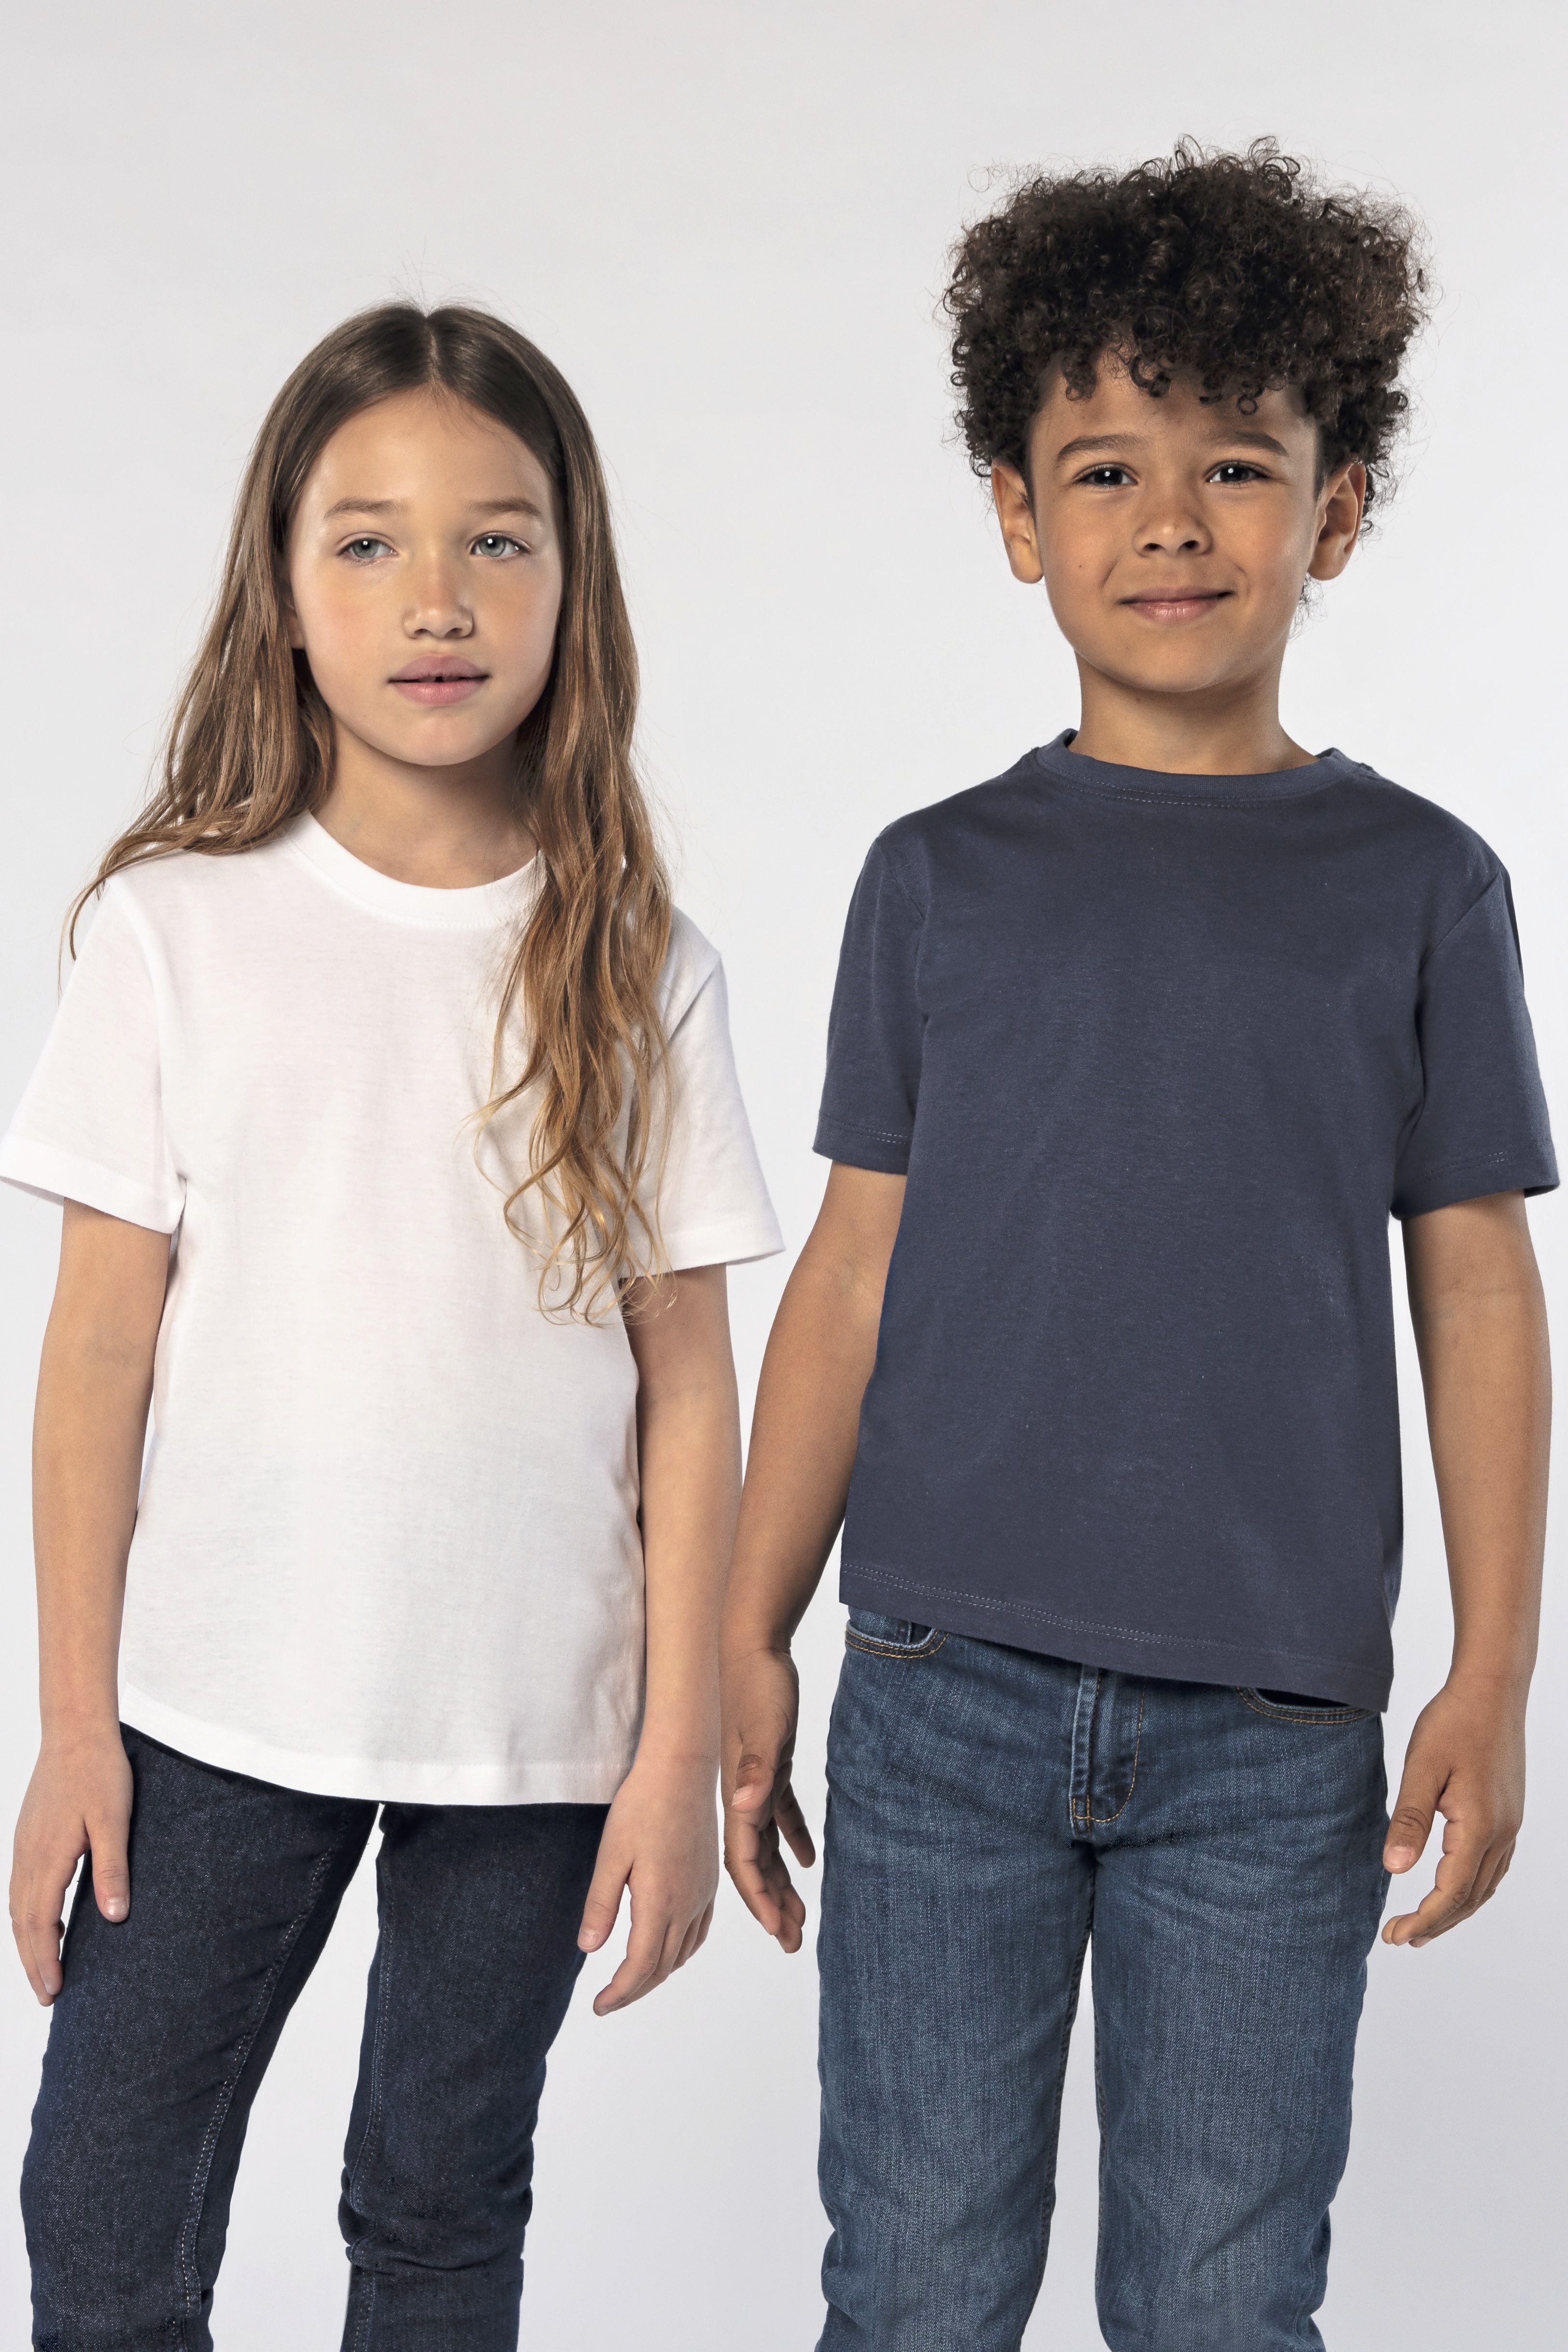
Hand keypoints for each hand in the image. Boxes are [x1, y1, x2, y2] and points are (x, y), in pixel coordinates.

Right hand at [10, 1726, 132, 2003]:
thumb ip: (112, 1868)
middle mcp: (27, 1856)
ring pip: (17, 1907)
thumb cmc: (100, 1772)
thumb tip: (114, 1917)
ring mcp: (23, 1846)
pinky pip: (21, 1887)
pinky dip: (28, 1914)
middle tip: (47, 1996)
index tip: (54, 1991)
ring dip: (28, 1941)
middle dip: (33, 1962)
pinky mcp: (28, 1836)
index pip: (39, 1923)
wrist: (76, 1731)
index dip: (44, 1960)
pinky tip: (46, 1920)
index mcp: (47, 1857)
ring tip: (44, 1969)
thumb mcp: (114, 1820)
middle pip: (23, 1923)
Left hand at [577, 1754, 718, 2014]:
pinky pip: (698, 1932)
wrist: (682, 1770)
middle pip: (663, 1967)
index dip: (619, 1993)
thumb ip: (601, 1904)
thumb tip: (588, 1949)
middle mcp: (688, 1904)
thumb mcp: (610, 1854)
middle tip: (608, 2002)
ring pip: (682, 1953)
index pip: (640, 1966)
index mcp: (661, 1901)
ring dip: (657, 1974)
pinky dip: (680, 1952)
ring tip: (631, 1981)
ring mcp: (702, 1893)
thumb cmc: (641, 1806)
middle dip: (635, 1991)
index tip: (598, 2006)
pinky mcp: (709, 1881)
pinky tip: (666, 1950)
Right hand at [722, 1644, 814, 1952]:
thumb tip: (745, 1806)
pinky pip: (781, 1813)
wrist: (750, 1644)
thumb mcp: (764, 1727)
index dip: (761, 1899)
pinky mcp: (771, 1763)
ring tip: (799, 1915)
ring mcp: (755, 1780)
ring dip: (780, 1880)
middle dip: (771, 1904)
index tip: (780, 1932)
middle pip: (753, 1862)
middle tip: (793, 1941)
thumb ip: (755, 1768)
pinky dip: (793, 1838)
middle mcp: (742, 1795)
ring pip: (766, 1844)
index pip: (745, 1861)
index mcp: (738, 1795)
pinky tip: (810, 1859)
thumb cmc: (759, 1684)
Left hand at [1381, 1676, 1525, 1947]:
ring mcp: (1510, 1825)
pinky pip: (1493, 1867)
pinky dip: (1471, 1888)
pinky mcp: (1508, 1814)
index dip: (1422, 1919)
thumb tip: (1393, 1870)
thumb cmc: (1453, 1722)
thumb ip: (1409, 1820)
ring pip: (1485, 1886)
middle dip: (1435, 1923)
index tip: (1392, 1936)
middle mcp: (1502, 1833)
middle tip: (1398, 1938)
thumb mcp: (1421, 1768)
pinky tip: (1452, 1889)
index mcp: (1479, 1827)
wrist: (1492, 1690)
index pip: (1450, 1893)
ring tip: (1422, 1925)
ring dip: (1455, 1910)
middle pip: (1470, 1898)